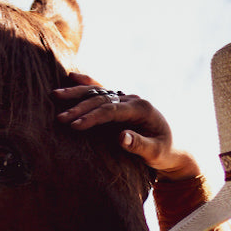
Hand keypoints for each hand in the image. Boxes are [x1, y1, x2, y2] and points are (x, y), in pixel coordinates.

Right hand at [53, 74, 201, 180]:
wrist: (175, 147)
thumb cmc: (166, 152)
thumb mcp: (156, 153)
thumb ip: (140, 145)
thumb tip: (121, 137)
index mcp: (142, 109)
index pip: (111, 110)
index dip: (92, 117)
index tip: (74, 126)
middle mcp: (133, 99)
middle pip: (101, 99)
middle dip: (79, 107)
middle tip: (59, 118)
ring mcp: (127, 98)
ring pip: (99, 91)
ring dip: (77, 93)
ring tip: (55, 95)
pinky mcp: (121, 102)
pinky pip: (101, 90)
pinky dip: (86, 84)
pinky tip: (72, 77)